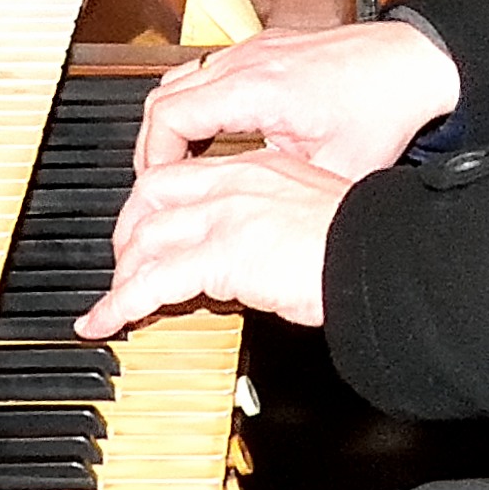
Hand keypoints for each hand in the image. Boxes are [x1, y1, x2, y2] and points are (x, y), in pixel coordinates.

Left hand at [82, 150, 351, 336]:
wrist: (383, 252)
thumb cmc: (368, 240)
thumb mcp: (317, 218)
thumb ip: (281, 227)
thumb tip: (265, 259)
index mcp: (261, 168)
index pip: (189, 176)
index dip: (158, 203)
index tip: (151, 228)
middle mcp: (236, 183)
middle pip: (151, 195)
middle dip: (128, 232)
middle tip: (124, 264)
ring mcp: (224, 216)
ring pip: (145, 237)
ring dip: (123, 272)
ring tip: (112, 300)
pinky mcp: (220, 255)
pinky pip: (152, 281)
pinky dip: (120, 303)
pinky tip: (106, 320)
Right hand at [134, 17, 462, 178]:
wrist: (415, 62)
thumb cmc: (384, 104)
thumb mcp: (334, 170)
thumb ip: (284, 196)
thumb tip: (256, 230)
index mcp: (255, 90)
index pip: (168, 118)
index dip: (153, 159)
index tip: (159, 190)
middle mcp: (246, 63)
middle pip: (162, 97)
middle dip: (154, 145)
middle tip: (161, 184)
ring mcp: (253, 50)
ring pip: (181, 79)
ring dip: (174, 121)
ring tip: (183, 163)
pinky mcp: (265, 47)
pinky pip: (208, 71)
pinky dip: (197, 102)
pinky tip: (216, 134)